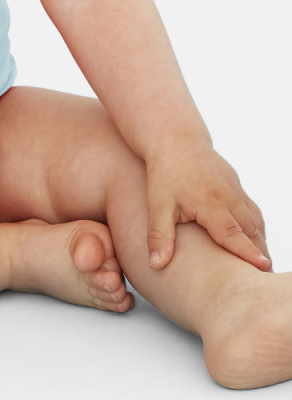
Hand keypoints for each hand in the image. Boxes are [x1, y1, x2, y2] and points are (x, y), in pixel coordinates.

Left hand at [145, 143, 270, 270]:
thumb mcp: (157, 204)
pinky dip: (257, 230)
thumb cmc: (164, 172)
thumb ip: (159, 235)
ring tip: (262, 268)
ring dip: (260, 244)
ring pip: (255, 222)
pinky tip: (255, 243)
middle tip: (264, 280)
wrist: (175, 139)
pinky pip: (252, 212)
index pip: (233, 233)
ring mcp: (235, 190)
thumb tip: (156, 265)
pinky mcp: (236, 186)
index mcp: (211, 202)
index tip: (264, 267)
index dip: (248, 253)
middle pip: (251, 232)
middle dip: (260, 255)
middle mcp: (229, 196)